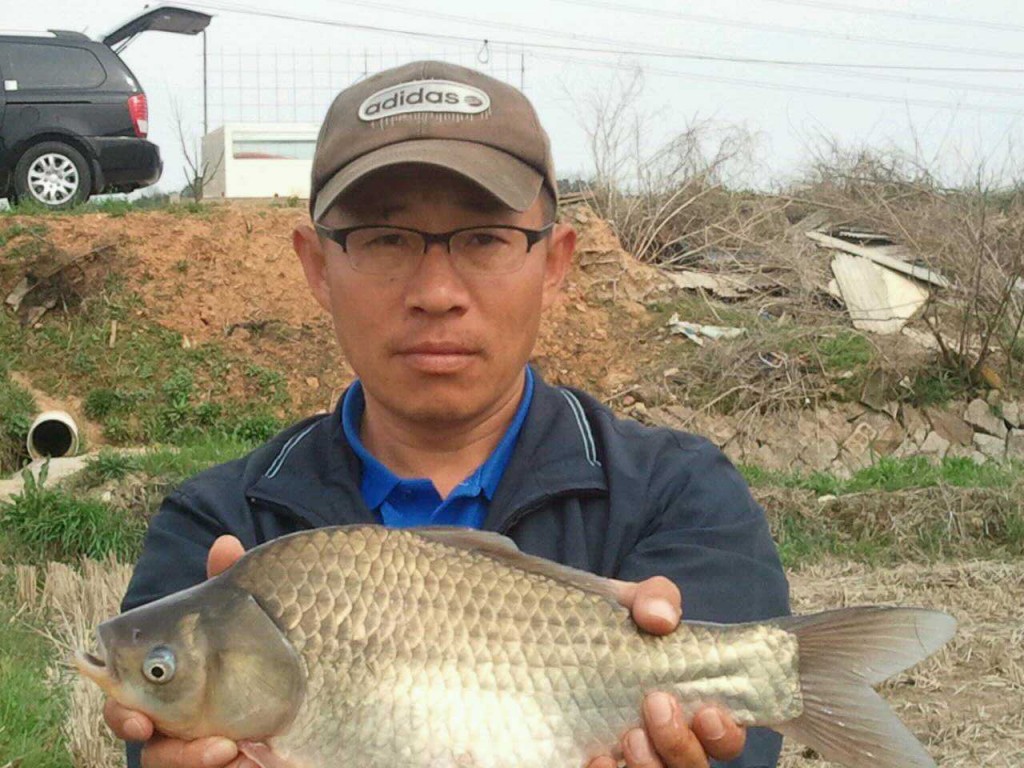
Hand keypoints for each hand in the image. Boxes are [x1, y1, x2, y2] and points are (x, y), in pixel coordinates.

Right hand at [102, 536, 247, 767]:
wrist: (313, 676)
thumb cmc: (253, 642)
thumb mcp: (245, 612)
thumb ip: (230, 584)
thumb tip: (225, 544)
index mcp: (168, 690)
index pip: (127, 710)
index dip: (123, 717)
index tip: (138, 720)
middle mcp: (181, 725)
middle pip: (156, 754)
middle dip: (174, 755)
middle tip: (212, 747)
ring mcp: (210, 748)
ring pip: (188, 767)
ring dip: (205, 764)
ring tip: (236, 750)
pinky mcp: (243, 761)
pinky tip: (258, 760)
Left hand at [585, 576, 746, 767]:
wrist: (558, 632)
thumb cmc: (613, 623)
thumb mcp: (634, 601)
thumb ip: (656, 598)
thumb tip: (660, 618)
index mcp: (690, 704)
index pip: (725, 738)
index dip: (725, 734)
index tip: (707, 712)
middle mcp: (667, 739)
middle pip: (695, 767)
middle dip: (682, 744)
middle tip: (656, 704)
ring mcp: (635, 755)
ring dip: (651, 766)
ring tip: (629, 736)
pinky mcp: (601, 761)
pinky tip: (598, 758)